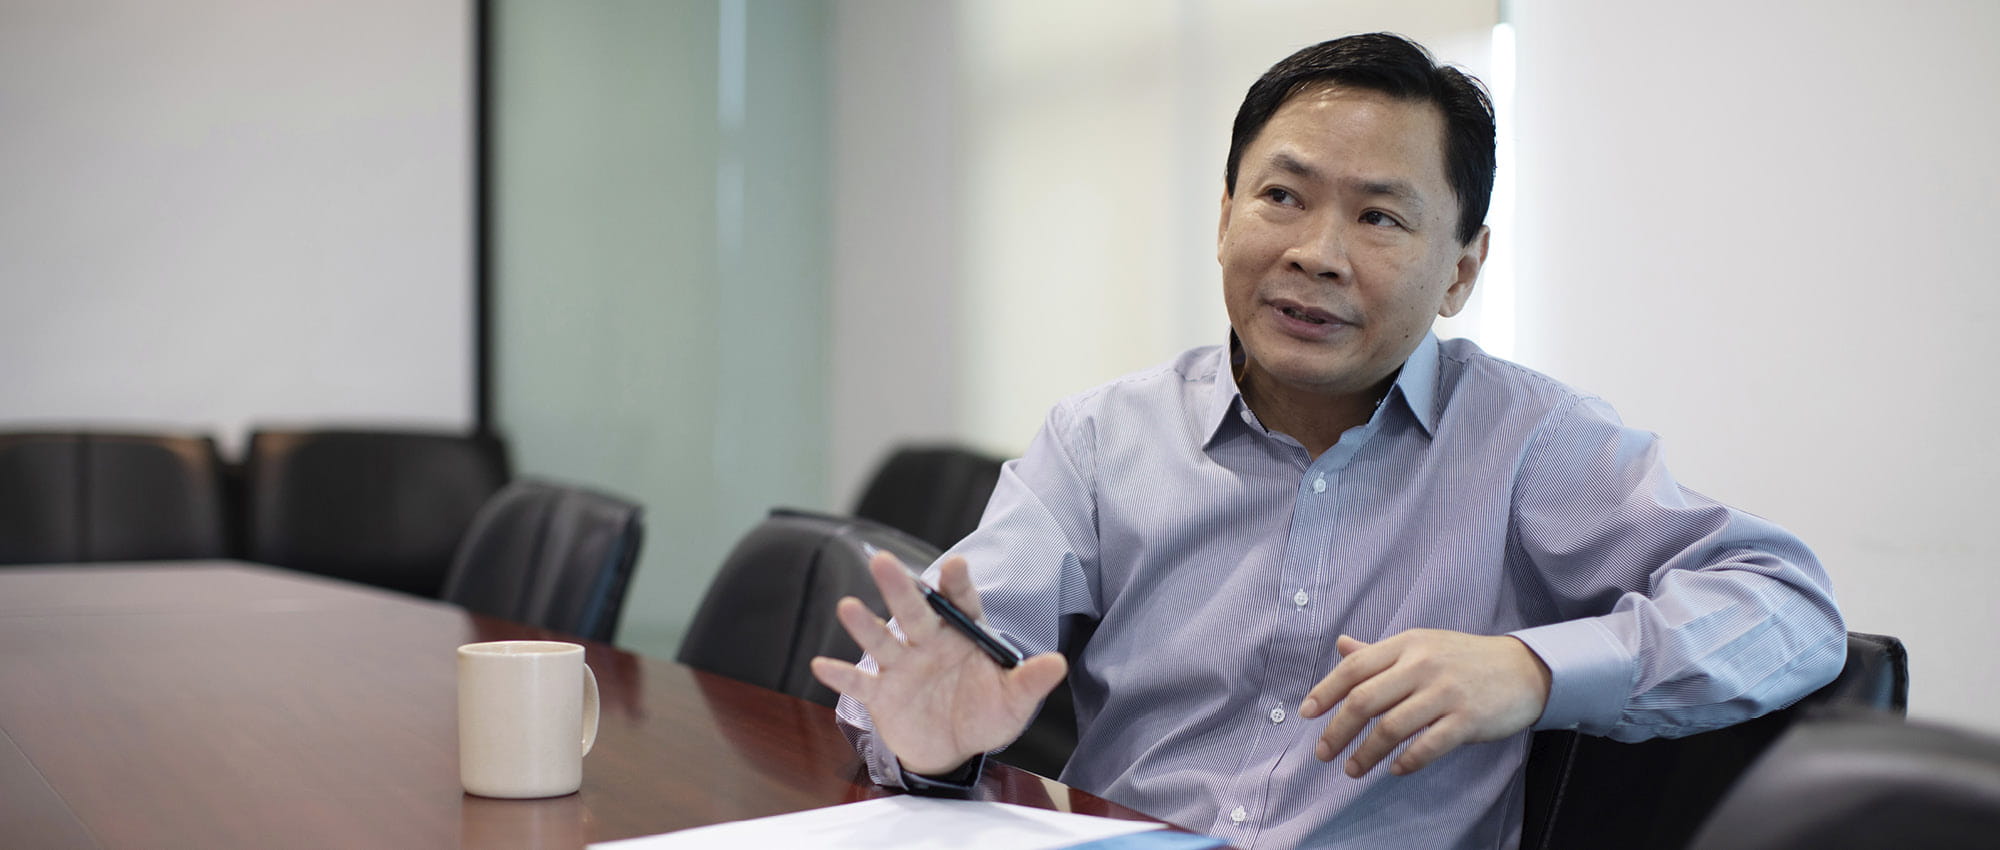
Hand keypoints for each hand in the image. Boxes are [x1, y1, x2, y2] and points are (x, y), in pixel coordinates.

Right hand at [809, 552, 1067, 775]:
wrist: (952, 749)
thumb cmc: (984, 714)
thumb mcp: (1013, 702)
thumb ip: (1030, 681)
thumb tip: (1057, 663)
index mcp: (962, 635)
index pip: (960, 603)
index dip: (957, 584)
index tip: (956, 565)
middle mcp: (928, 643)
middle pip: (913, 612)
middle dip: (899, 588)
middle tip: (882, 560)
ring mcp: (901, 667)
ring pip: (882, 641)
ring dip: (864, 626)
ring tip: (847, 607)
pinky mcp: (881, 694)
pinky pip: (859, 683)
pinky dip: (840, 676)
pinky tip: (821, 664)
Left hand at [1298, 630, 1550, 777]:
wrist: (1523, 669)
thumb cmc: (1464, 659)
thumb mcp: (1421, 645)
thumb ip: (1380, 652)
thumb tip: (1342, 646)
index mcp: (1406, 645)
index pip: (1354, 668)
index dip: (1325, 692)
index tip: (1306, 713)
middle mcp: (1422, 665)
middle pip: (1364, 700)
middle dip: (1337, 730)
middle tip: (1323, 753)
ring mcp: (1445, 693)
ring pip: (1391, 727)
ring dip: (1366, 754)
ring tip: (1352, 769)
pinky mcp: (1467, 719)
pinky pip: (1427, 746)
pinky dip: (1406, 762)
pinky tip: (1395, 769)